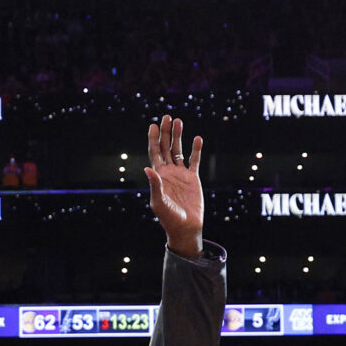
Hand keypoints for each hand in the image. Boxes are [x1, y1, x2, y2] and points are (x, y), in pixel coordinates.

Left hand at [142, 114, 204, 254]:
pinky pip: (194, 160)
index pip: (154, 153)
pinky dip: (195, 150)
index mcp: (158, 176)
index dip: (153, 139)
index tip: (153, 125)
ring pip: (179, 150)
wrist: (186, 228)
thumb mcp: (159, 202)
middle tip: (167, 117)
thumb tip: (148, 168)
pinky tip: (197, 138)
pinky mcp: (193, 178)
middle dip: (166, 133)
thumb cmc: (169, 218)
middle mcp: (168, 172)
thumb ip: (155, 185)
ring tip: (179, 121)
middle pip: (166, 147)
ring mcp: (180, 174)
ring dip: (178, 136)